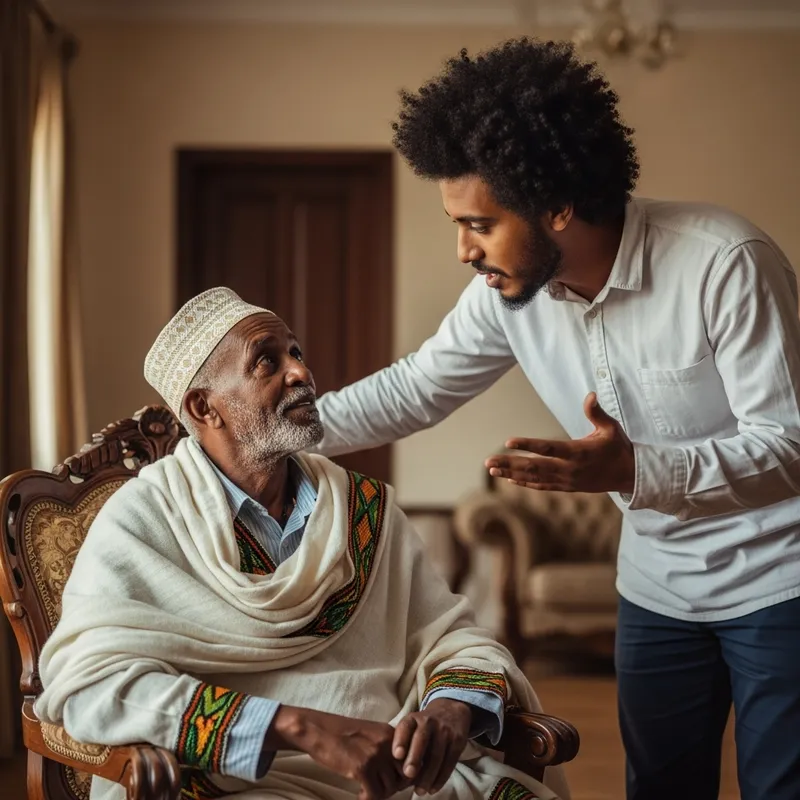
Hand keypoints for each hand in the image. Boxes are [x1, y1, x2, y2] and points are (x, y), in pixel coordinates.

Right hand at [268, 706, 408, 799]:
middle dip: (394, 788)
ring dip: (379, 795)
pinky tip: (358, 795)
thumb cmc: (341, 734)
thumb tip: (402, 771)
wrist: (318, 729)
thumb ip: (387, 747)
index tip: (394, 782)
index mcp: (391, 733)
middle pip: (404, 777)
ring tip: (367, 792)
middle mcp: (388, 743)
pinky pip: (374, 795)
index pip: (412, 761)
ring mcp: (376, 755)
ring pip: (390, 788)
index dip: (404, 777)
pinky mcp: (362, 768)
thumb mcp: (371, 733)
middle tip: (379, 790)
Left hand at [392, 698, 470, 795]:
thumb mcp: (413, 725)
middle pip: (422, 740)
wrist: (451, 712)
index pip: (406, 726)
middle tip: (408, 774)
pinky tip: (433, 789)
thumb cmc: (424, 726)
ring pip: (436, 755)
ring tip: (419, 791)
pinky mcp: (458, 741)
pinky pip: (449, 762)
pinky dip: (441, 778)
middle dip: (414, 758)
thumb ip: (403, 741)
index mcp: (414, 718)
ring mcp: (445, 730)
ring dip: (428, 775)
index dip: (401, 740)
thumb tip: (392, 769)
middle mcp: (429, 721)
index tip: (397, 755)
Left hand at [485, 392, 634, 493]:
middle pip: (534, 466)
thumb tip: (591, 394)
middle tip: (488, 461)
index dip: (528, 444)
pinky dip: (525, 483)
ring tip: (492, 469)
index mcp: (578, 452)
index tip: (509, 441)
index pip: (549, 448)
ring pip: (534, 478)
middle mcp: (569, 469)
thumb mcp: (611, 428)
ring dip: (512, 473)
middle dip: (509, 463)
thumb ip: (597, 412)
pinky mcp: (567, 487)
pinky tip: (510, 479)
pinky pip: (542, 486)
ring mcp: (567, 480)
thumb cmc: (618, 447)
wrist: (630, 476)